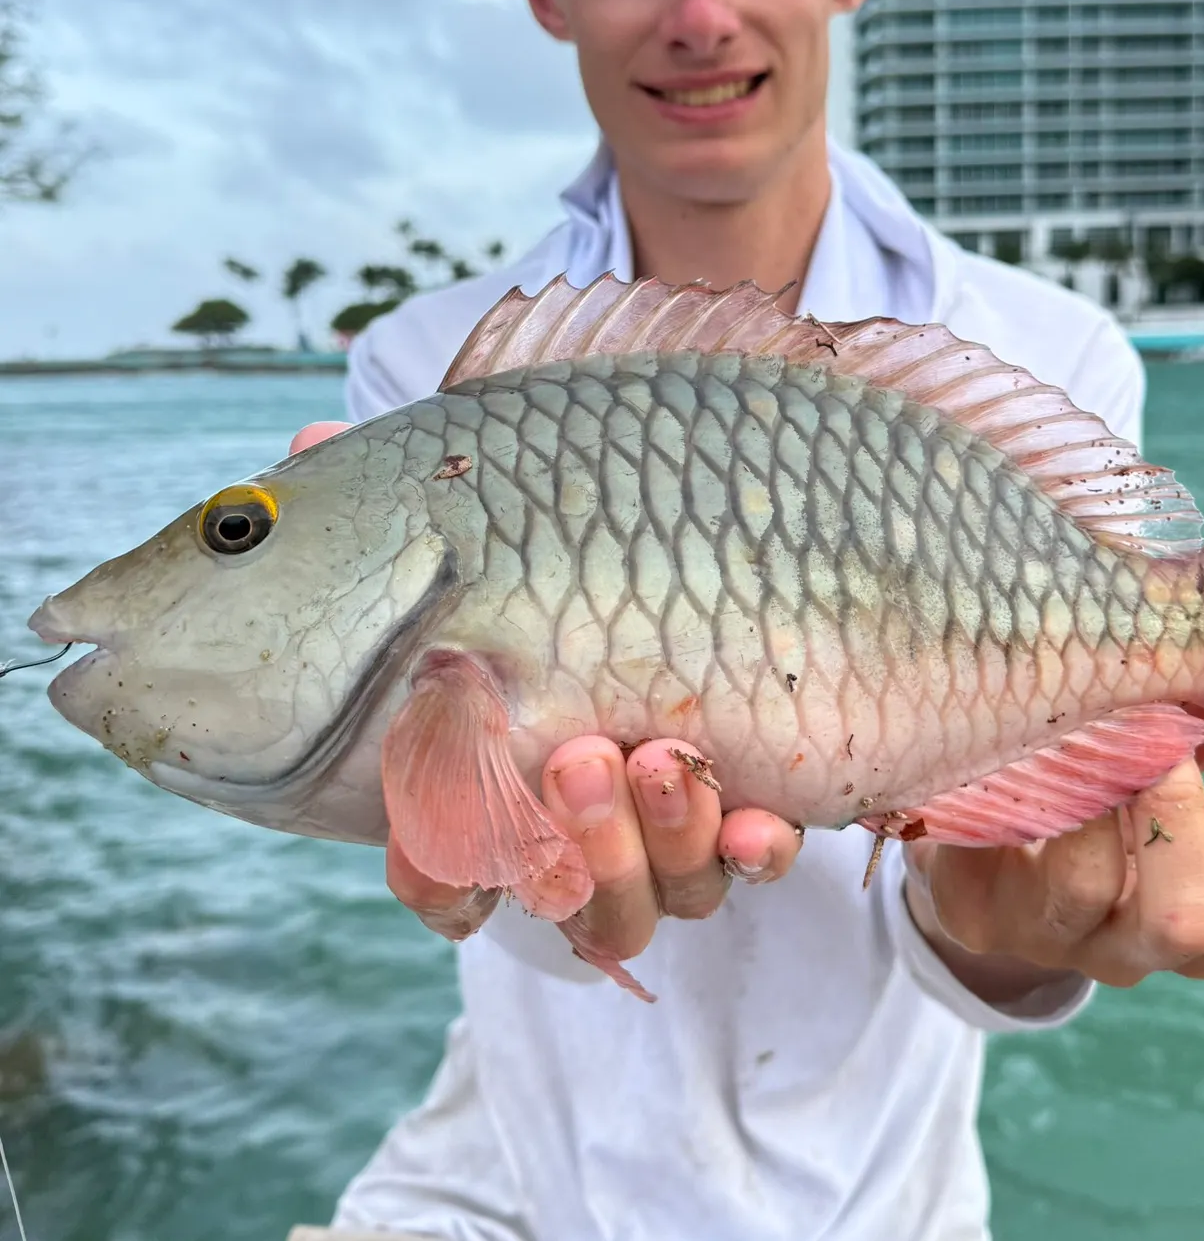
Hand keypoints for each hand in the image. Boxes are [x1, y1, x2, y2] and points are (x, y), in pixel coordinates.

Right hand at [289, 422, 804, 949]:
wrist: (683, 557)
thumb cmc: (550, 557)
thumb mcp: (476, 534)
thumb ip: (397, 515)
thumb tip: (311, 446)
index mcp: (500, 791)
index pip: (447, 879)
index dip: (438, 877)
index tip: (431, 839)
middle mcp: (583, 832)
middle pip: (572, 893)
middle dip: (579, 839)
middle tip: (579, 756)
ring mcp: (668, 834)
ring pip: (664, 892)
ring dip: (663, 839)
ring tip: (661, 756)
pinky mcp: (746, 808)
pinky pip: (756, 862)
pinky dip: (755, 850)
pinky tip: (758, 819)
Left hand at [904, 671, 1203, 1000]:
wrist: (982, 864)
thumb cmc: (1096, 797)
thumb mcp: (1160, 769)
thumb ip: (1203, 722)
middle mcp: (1137, 948)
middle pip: (1188, 923)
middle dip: (1181, 812)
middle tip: (1159, 727)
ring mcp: (1051, 938)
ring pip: (1080, 881)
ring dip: (1086, 781)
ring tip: (1072, 713)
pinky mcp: (974, 914)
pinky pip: (993, 844)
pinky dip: (1007, 775)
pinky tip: (1003, 723)